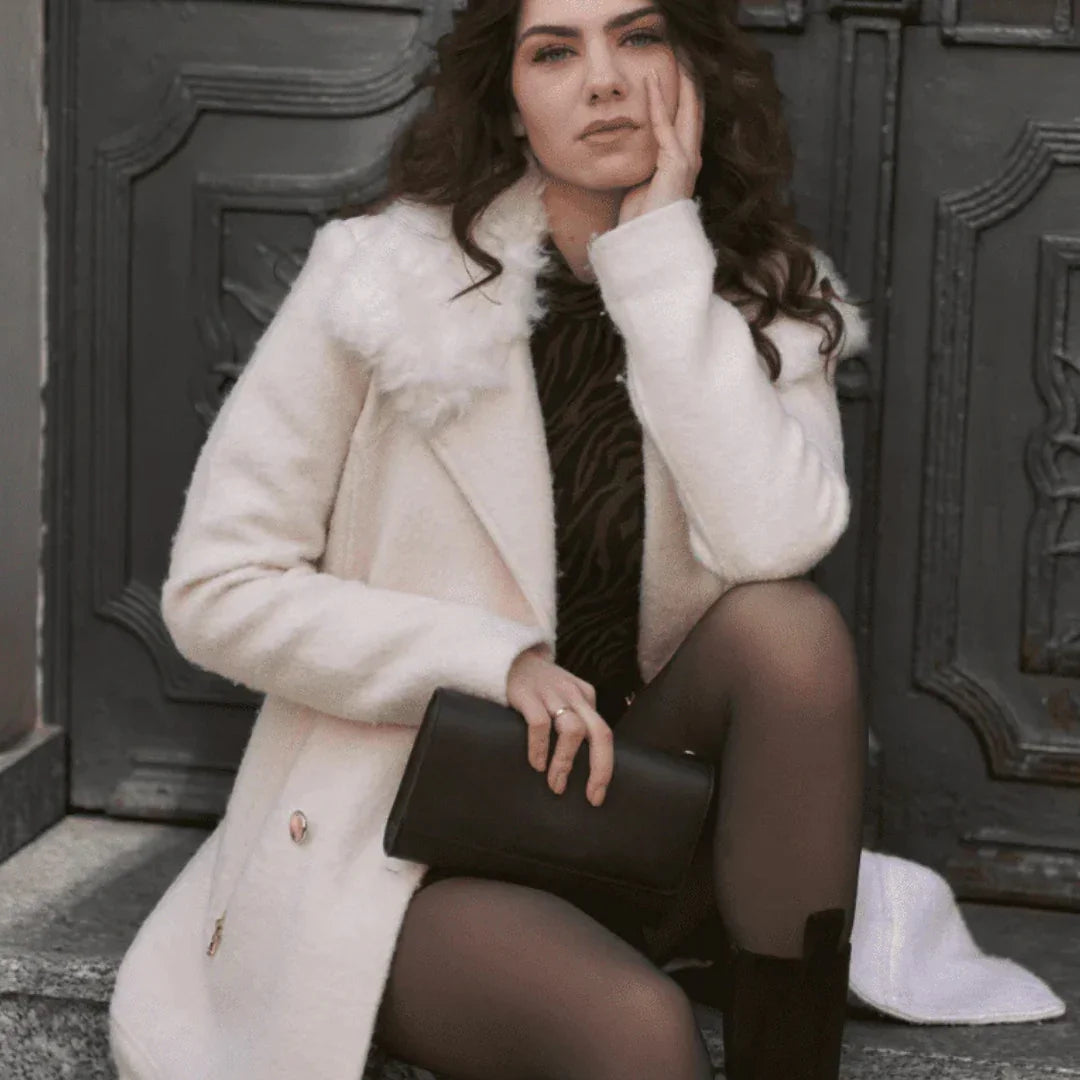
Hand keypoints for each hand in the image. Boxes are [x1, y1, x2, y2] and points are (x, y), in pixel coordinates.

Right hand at [507, 646, 613, 806]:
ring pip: (573, 730)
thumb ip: (574, 719)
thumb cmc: (536, 686)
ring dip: (566, 762)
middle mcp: (573, 695)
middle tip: (591, 796)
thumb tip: (582, 765)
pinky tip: (536, 764)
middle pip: (600, 733)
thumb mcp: (562, 698)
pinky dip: (540, 747)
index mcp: (585, 697)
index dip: (605, 767)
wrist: (508, 655)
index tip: (597, 795)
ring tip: (556, 785)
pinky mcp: (527, 694)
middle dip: (599, 768)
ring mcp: (551, 693)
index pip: (604, 734)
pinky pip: (540, 724)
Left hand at [617, 53, 703, 226]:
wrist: (645, 248)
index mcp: (682, 163)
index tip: (674, 68)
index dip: (683, 92)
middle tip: (683, 50)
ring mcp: (686, 161)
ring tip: (675, 53)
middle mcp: (689, 158)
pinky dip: (658, 100)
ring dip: (680, 80)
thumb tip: (631, 150)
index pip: (686, 119)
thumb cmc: (640, 223)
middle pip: (694, 108)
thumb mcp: (640, 184)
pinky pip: (665, 125)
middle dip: (689, 79)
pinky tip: (652, 79)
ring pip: (687, 110)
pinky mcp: (676, 165)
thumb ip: (643, 164)